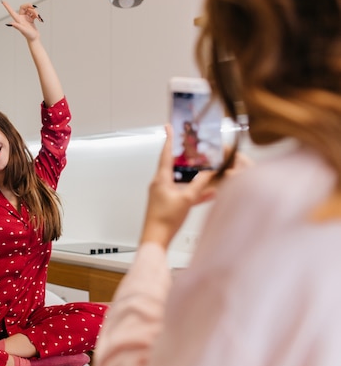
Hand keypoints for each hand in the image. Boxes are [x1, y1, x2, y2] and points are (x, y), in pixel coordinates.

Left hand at [1, 0, 40, 41]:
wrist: (34, 39)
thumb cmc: (29, 36)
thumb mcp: (23, 30)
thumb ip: (17, 26)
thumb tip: (10, 23)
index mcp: (18, 20)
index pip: (11, 11)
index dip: (7, 6)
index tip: (2, 1)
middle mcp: (21, 18)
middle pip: (23, 7)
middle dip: (29, 5)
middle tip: (33, 6)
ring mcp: (26, 18)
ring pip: (30, 10)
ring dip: (35, 12)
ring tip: (38, 17)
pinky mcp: (31, 19)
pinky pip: (34, 13)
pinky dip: (37, 15)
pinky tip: (39, 20)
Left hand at [140, 125, 215, 248]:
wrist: (155, 239)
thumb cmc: (164, 220)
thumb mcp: (187, 199)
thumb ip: (200, 185)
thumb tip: (210, 173)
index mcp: (161, 179)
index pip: (165, 153)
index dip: (169, 139)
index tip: (169, 126)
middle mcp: (159, 184)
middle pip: (174, 165)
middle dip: (186, 157)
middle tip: (194, 147)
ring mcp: (162, 194)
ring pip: (180, 179)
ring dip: (192, 175)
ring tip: (205, 170)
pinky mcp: (166, 203)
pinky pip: (182, 192)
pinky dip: (193, 191)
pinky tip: (207, 193)